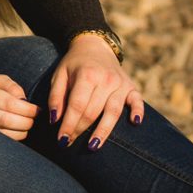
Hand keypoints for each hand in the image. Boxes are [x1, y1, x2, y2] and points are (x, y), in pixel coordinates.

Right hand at [0, 73, 38, 140]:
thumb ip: (12, 86)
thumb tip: (24, 100)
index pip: (8, 103)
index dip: (26, 109)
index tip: (37, 110)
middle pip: (6, 120)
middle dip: (25, 122)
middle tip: (33, 119)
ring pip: (4, 134)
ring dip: (21, 131)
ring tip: (26, 124)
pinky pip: (1, 140)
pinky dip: (14, 137)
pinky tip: (18, 130)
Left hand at [50, 33, 143, 151]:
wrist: (94, 46)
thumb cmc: (74, 64)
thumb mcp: (59, 75)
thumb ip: (56, 96)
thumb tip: (54, 119)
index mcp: (86, 75)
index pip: (77, 105)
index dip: (69, 124)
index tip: (61, 140)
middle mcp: (106, 80)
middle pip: (93, 111)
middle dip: (80, 130)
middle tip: (70, 144)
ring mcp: (121, 84)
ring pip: (114, 112)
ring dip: (104, 131)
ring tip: (93, 146)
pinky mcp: (132, 87)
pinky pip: (138, 102)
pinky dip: (138, 112)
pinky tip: (134, 123)